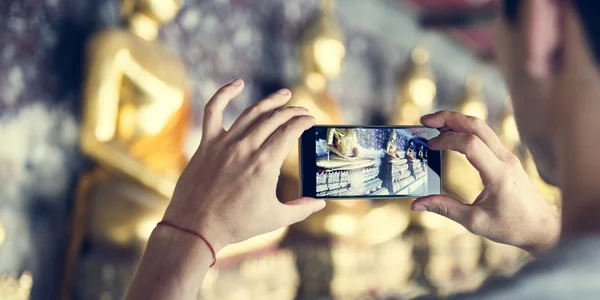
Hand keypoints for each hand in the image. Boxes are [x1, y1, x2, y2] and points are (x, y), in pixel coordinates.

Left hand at [163, 79, 325, 251]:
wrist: (196, 227)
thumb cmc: (236, 225)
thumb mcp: (275, 219)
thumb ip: (301, 208)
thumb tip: (321, 203)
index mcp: (265, 163)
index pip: (290, 131)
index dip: (304, 122)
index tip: (311, 120)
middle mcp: (246, 148)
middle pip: (275, 119)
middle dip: (293, 111)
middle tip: (302, 111)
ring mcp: (224, 143)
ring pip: (252, 112)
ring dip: (271, 101)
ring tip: (284, 95)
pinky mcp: (207, 144)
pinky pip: (213, 110)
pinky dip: (224, 94)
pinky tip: (237, 83)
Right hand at [412, 111, 559, 255]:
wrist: (542, 228)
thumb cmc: (511, 227)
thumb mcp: (474, 222)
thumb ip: (445, 209)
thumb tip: (416, 205)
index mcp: (498, 175)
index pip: (471, 144)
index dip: (447, 140)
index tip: (429, 146)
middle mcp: (505, 160)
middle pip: (477, 125)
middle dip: (449, 118)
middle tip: (425, 120)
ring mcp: (508, 156)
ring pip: (482, 127)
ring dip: (457, 121)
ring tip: (434, 125)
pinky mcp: (507, 158)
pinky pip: (485, 136)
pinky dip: (465, 131)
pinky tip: (450, 136)